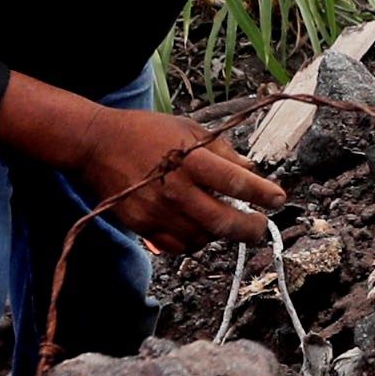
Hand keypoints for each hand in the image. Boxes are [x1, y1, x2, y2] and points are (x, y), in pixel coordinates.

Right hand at [0, 79, 283, 248]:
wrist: (96, 145)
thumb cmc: (145, 132)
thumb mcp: (187, 129)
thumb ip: (221, 151)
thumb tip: (251, 170)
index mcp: (190, 160)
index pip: (236, 181)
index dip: (263, 194)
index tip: (278, 199)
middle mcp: (175, 189)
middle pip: (223, 222)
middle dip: (250, 229)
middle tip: (262, 227)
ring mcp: (157, 211)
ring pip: (202, 238)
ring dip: (221, 233)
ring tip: (226, 221)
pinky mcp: (142, 226)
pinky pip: (178, 245)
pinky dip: (195, 241)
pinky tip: (199, 227)